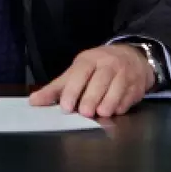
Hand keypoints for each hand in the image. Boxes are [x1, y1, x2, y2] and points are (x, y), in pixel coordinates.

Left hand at [28, 44, 153, 117]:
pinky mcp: (137, 86)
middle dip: (91, 99)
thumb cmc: (98, 67)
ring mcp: (124, 74)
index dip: (73, 90)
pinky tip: (115, 111)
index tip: (66, 107)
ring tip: (100, 114)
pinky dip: (121, 107)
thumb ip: (57, 88)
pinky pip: (128, 99)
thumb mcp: (77, 71)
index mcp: (89, 59)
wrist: (132, 57)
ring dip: (107, 104)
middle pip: (99, 82)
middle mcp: (108, 64)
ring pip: (116, 91)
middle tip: (84, 113)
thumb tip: (34, 101)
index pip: (80, 73)